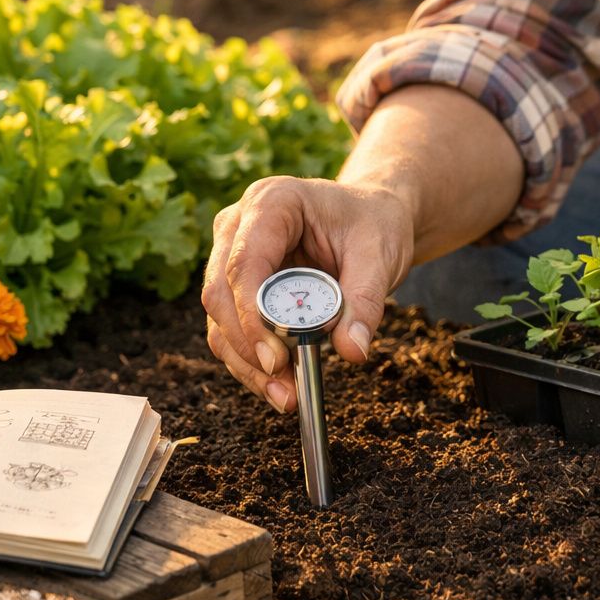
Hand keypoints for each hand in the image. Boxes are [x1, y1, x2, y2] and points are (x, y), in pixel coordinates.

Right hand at [202, 176, 413, 411]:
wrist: (372, 216)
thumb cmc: (374, 224)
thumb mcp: (380, 257)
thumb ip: (365, 301)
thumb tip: (352, 352)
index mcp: (272, 202)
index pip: (244, 264)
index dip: (252, 317)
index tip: (277, 360)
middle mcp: (238, 225)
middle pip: (219, 294)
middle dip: (247, 347)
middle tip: (284, 386)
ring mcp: (229, 253)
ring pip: (218, 319)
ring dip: (246, 363)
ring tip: (284, 396)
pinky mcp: (235, 284)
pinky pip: (230, 329)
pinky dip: (251, 361)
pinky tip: (278, 386)